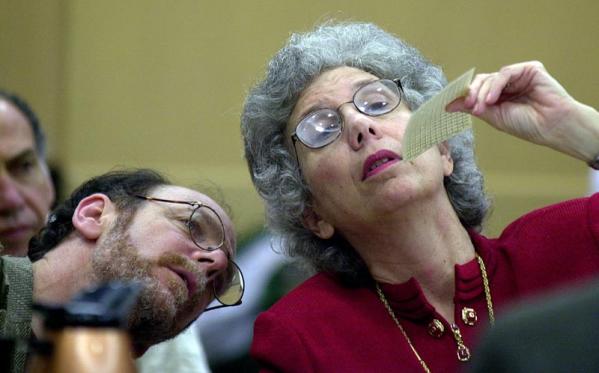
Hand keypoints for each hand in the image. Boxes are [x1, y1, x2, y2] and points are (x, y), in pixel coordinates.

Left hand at [447, 61, 598, 161]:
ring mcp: (518, 76)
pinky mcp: (530, 69)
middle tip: (469, 106)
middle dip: (471, 94)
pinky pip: (505, 73)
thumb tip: (449, 104)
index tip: (447, 104)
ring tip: (482, 107)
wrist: (552, 127)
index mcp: (499, 96)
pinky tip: (493, 99)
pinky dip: (495, 86)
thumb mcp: (493, 117)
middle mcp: (507, 84)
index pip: (476, 90)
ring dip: (482, 93)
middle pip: (480, 82)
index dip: (463, 95)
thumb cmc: (527, 125)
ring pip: (490, 78)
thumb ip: (473, 107)